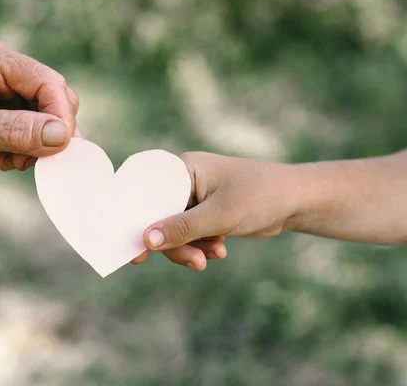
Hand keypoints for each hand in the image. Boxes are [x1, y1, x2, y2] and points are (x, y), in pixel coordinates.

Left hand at [0, 34, 79, 184]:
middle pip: (55, 96)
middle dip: (50, 132)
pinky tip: (6, 160)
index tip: (60, 147)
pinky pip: (41, 131)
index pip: (46, 81)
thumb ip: (18, 131)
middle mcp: (4, 69)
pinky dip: (32, 151)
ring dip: (40, 145)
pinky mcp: (11, 114)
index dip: (59, 113)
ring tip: (13, 161)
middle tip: (30, 158)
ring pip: (52, 117)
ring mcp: (9, 92)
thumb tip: (62, 135)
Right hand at [133, 152, 296, 270]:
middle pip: (159, 217)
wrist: (296, 201)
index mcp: (182, 169)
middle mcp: (183, 180)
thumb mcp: (220, 215)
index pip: (147, 194)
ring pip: (174, 230)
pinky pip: (189, 234)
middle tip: (194, 263)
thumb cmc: (260, 196)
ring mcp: (193, 197)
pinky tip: (219, 250)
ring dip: (190, 248)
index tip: (135, 251)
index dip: (137, 221)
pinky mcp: (204, 212)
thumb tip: (146, 241)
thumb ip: (182, 229)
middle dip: (175, 243)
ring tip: (212, 257)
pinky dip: (200, 247)